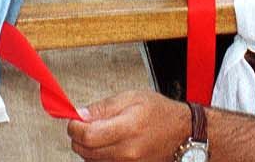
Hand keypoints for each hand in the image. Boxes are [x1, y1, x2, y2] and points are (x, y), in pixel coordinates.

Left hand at [66, 90, 191, 161]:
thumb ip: (102, 107)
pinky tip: (106, 145)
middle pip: (85, 151)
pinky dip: (98, 157)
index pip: (87, 136)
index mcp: (128, 129)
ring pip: (91, 160)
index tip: (73, 120)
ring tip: (100, 133)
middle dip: (78, 137)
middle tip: (84, 124)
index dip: (74, 127)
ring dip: (87, 147)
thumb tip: (80, 114)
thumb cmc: (159, 113)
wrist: (181, 132)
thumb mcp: (130, 98)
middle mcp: (128, 152)